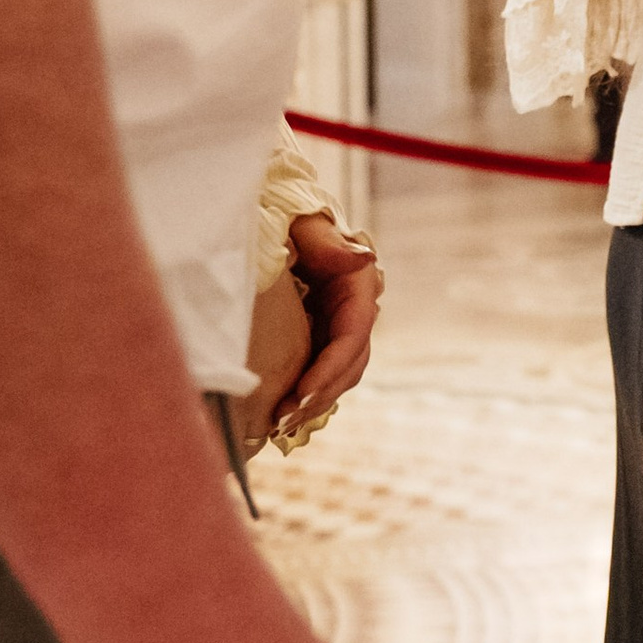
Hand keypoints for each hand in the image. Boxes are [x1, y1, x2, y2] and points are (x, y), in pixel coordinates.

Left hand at [275, 213, 381, 439]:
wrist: (278, 218)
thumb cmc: (290, 218)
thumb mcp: (306, 225)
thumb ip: (329, 242)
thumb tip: (364, 258)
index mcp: (357, 286)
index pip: (352, 336)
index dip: (330, 369)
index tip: (300, 394)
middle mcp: (355, 310)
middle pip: (349, 364)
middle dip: (320, 396)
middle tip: (283, 420)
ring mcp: (339, 326)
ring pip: (339, 375)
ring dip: (313, 403)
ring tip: (278, 425)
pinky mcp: (322, 337)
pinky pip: (322, 373)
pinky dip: (306, 396)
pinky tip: (281, 416)